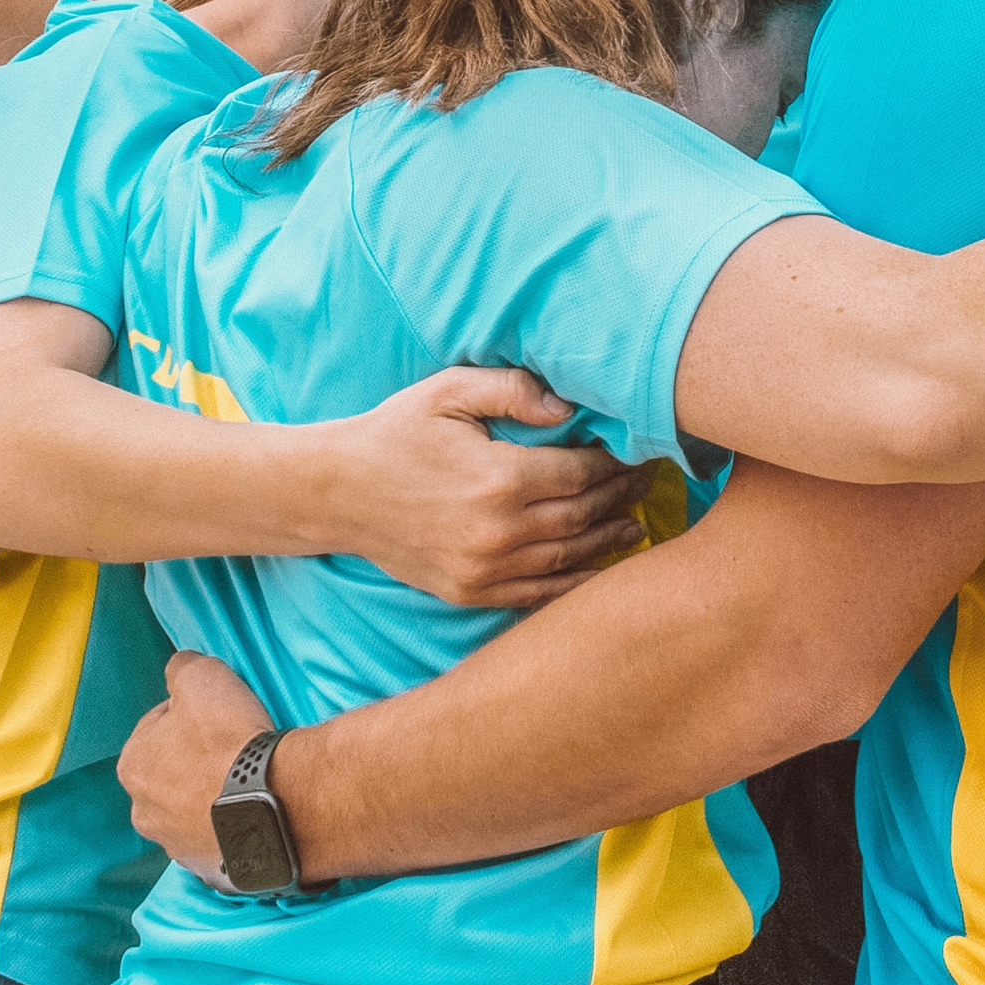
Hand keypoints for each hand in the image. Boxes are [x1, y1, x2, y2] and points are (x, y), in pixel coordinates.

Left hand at [120, 651, 278, 884]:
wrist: (278, 803)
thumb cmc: (230, 740)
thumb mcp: (202, 677)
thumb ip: (181, 668)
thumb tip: (178, 667)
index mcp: (132, 765)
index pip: (157, 728)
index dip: (189, 717)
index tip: (218, 717)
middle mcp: (144, 812)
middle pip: (171, 774)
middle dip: (196, 762)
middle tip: (234, 748)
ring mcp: (177, 847)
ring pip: (193, 811)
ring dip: (213, 798)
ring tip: (250, 781)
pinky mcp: (211, 870)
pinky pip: (220, 839)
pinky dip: (233, 827)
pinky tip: (255, 810)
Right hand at [318, 367, 649, 608]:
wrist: (337, 493)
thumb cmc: (395, 433)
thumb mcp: (448, 392)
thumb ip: (513, 390)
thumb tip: (570, 406)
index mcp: (498, 478)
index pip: (582, 474)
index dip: (616, 464)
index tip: (638, 451)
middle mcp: (498, 531)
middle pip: (583, 516)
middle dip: (621, 497)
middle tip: (647, 481)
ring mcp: (485, 568)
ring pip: (569, 558)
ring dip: (609, 539)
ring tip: (635, 522)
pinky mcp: (471, 592)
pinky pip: (539, 594)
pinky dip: (576, 583)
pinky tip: (599, 566)